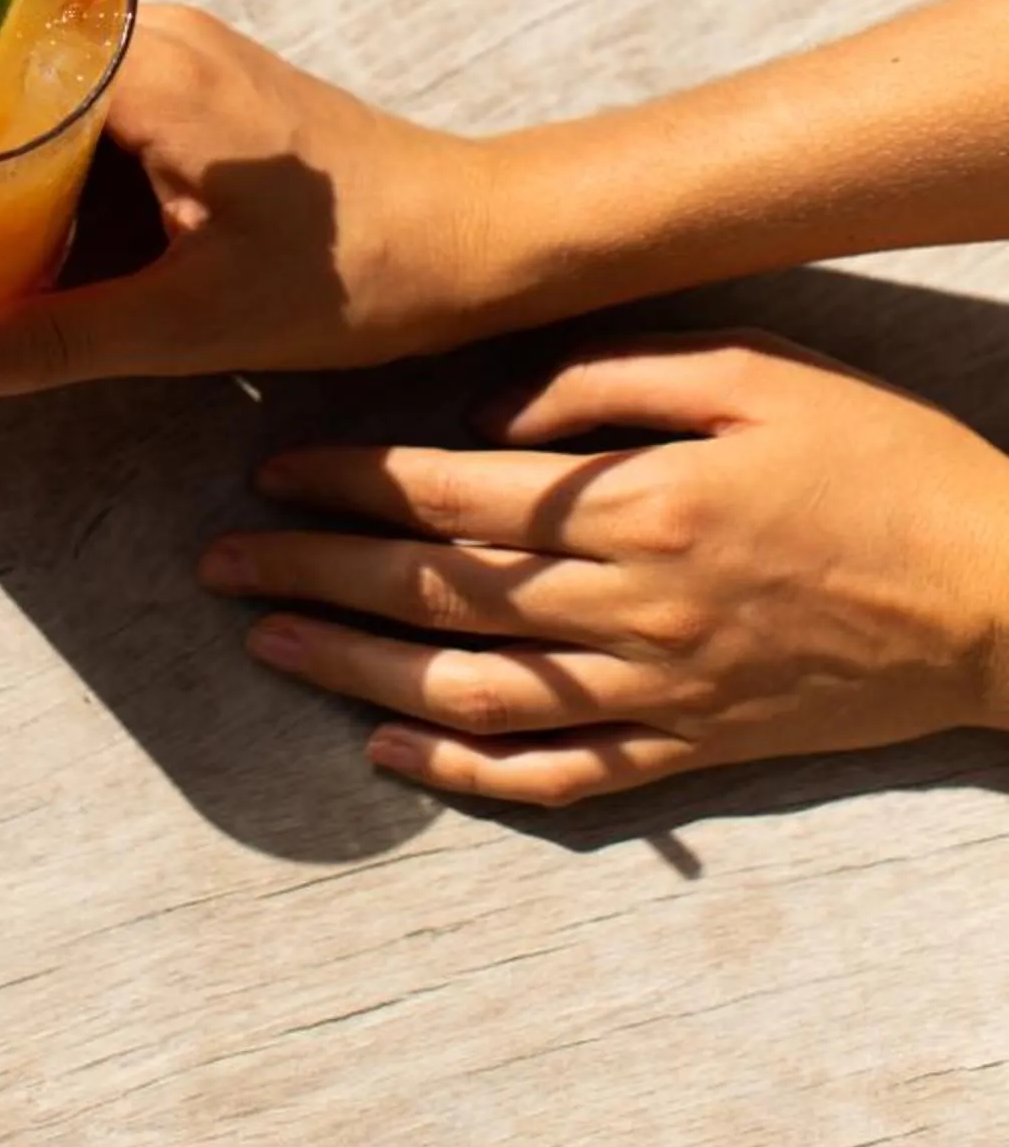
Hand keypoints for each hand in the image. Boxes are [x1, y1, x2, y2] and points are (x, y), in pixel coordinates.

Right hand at [0, 5, 496, 398]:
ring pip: (55, 103)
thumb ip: (57, 342)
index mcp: (147, 71)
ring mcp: (187, 58)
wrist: (482, 238)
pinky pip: (100, 117)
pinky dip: (64, 176)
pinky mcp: (208, 90)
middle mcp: (160, 38)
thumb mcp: (193, 321)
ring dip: (9, 169)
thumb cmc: (357, 273)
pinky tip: (35, 241)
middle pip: (13, 79)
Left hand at [200, 333, 1008, 805]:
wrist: (999, 594)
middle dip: (311, 576)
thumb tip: (488, 407)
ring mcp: (654, 689)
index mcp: (634, 502)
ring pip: (470, 694)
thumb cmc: (877, 458)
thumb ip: (608, 381)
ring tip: (265, 648)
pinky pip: (558, 777)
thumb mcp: (751, 370)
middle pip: (433, 595)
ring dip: (353, 675)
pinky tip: (388, 756)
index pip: (448, 493)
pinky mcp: (689, 750)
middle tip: (215, 566)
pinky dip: (464, 774)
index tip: (270, 472)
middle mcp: (627, 605)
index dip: (348, 483)